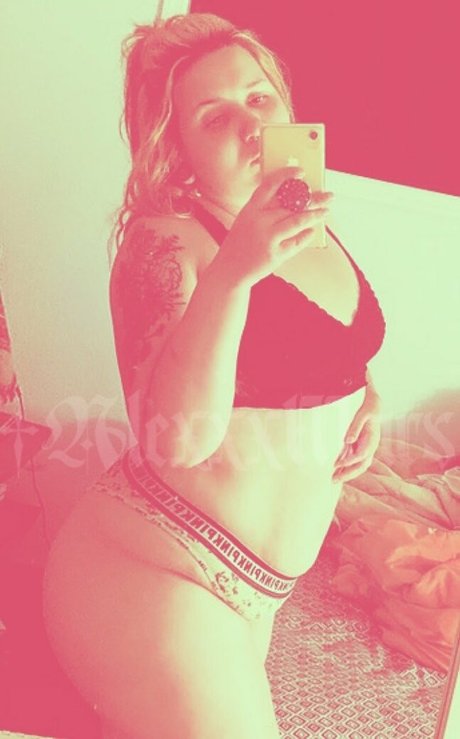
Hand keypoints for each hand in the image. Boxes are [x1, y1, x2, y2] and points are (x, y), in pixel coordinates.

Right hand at [215, 166, 332, 287]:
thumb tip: (294, 201)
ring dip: (315, 216)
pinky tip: (312, 232)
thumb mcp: (246, 221)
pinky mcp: (275, 255)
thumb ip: (265, 210)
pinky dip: (306, 236)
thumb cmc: (241, 244)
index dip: (286, 176)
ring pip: (297, 221)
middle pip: (291, 204)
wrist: (229, 271)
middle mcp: (259, 221)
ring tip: (325, 211)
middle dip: (313, 199)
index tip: (301, 172)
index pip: (269, 185)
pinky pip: (296, 243)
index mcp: (250, 209)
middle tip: (328, 196)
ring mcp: (267, 238)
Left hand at [333, 387, 380, 482]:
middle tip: (334, 480)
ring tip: (334, 479)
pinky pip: (354, 461)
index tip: (337, 465)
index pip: (362, 455)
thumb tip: (347, 441)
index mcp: (373, 439)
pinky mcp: (360, 447)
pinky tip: (337, 471)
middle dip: (348, 474)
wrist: (374, 404)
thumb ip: (355, 427)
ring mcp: (366, 448)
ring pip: (359, 466)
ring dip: (347, 473)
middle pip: (362, 465)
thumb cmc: (368, 408)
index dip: (350, 461)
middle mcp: (371, 447)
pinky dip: (346, 467)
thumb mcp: (362, 414)